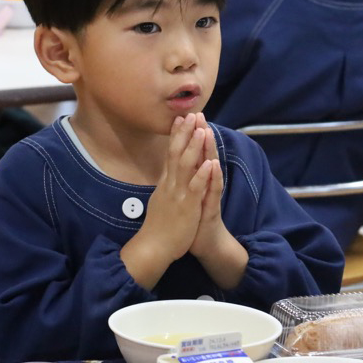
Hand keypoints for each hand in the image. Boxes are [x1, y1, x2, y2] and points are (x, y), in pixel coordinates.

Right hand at [122, 113, 211, 288]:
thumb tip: (166, 173)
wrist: (153, 248)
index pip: (170, 154)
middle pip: (177, 153)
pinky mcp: (187, 207)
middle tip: (192, 113)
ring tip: (202, 129)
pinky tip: (209, 163)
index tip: (181, 118)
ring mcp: (178, 194)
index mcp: (166, 183)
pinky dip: (202, 174)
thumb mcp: (159, 200)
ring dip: (194, 146)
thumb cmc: (158, 227)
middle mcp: (170, 185)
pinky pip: (195, 188)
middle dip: (186, 133)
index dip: (176, 135)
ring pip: (186, 166)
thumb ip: (165, 185)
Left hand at [189, 114, 247, 287]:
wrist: (207, 244)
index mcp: (195, 179)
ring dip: (209, 150)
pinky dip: (213, 178)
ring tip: (208, 132)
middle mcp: (204, 183)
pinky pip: (213, 191)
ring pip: (210, 168)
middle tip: (199, 114)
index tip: (183, 115)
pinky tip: (214, 165)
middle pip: (203, 154)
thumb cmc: (193, 219)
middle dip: (200, 134)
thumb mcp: (185, 195)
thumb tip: (176, 163)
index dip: (188, 135)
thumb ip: (184, 177)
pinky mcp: (212, 208)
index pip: (192, 153)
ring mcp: (209, 194)